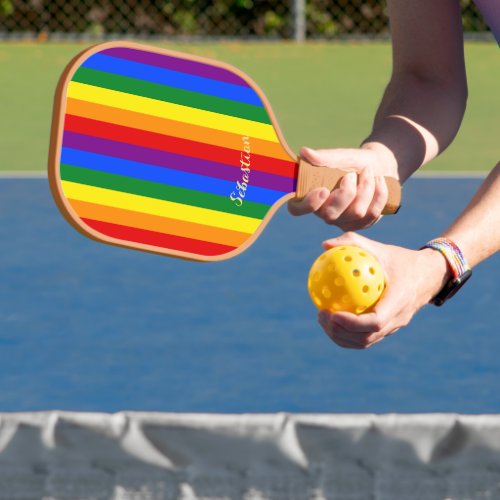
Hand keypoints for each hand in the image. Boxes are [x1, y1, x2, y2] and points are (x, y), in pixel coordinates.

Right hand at [288, 145, 397, 230]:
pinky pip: (372, 214)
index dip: (308, 204)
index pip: (297, 209)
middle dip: (346, 192)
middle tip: (352, 174)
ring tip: (368, 172)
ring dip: (366, 188)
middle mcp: (324, 213)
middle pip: (330, 215)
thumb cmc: (353, 161)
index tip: (323, 189)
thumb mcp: (340, 157)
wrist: (379, 166)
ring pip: (356, 213)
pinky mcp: (362, 224)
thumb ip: (323, 157)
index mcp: (311, 196)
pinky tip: (379, 181)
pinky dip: (379, 193)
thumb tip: (304, 152)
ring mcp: (343, 221)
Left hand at [316, 232, 449, 348]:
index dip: (352, 323)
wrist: (429, 275)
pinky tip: (331, 318)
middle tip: (321, 315)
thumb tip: (324, 245)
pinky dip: (347, 333)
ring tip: (322, 319)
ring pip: (365, 342)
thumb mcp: (380, 248)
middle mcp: (398, 319)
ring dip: (341, 336)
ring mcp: (394, 327)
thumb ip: (353, 243)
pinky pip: (366, 337)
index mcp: (399, 301)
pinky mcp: (389, 329)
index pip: (375, 322)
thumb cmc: (401, 259)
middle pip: (366, 338)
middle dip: (340, 332)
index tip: (332, 313)